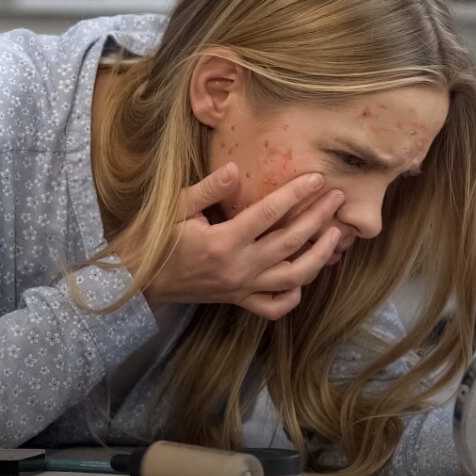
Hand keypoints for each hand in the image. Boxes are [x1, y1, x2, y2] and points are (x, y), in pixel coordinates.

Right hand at [135, 163, 341, 319]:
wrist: (138, 281)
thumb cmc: (156, 239)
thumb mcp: (177, 208)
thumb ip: (208, 189)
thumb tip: (235, 169)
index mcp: (223, 241)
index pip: (269, 213)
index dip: (296, 194)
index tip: (318, 178)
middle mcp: (238, 268)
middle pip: (290, 243)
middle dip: (318, 218)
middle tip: (338, 198)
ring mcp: (241, 288)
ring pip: (293, 277)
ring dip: (319, 256)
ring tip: (336, 235)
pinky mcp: (238, 300)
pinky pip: (274, 306)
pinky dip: (293, 295)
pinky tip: (304, 278)